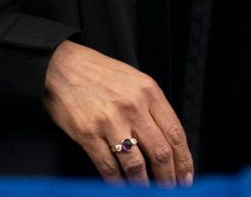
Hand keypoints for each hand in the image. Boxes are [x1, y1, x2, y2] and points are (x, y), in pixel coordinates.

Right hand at [44, 40, 193, 185]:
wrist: (63, 67)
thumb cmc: (100, 74)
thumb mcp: (135, 80)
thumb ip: (151, 107)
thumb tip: (167, 141)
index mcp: (149, 92)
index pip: (175, 132)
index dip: (184, 159)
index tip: (187, 176)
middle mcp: (133, 106)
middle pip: (160, 152)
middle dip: (169, 177)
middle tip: (172, 190)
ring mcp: (110, 122)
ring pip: (136, 165)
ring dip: (144, 185)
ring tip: (148, 192)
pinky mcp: (88, 134)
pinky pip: (108, 167)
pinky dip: (117, 183)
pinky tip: (123, 188)